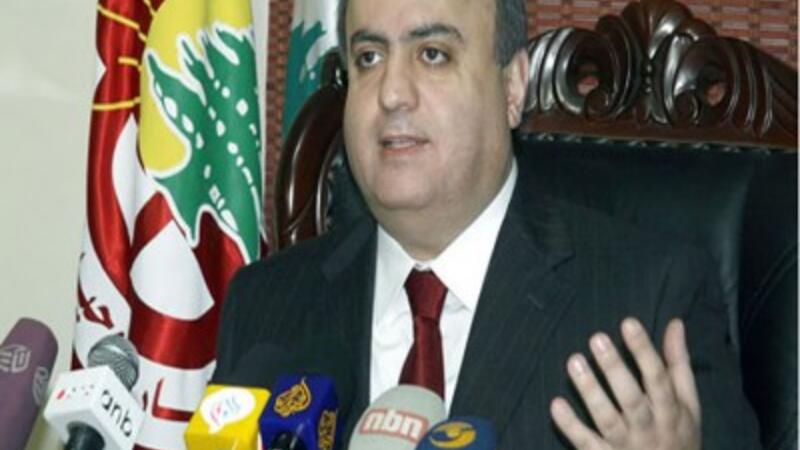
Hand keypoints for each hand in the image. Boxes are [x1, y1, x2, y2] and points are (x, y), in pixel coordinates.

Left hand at [550, 318, 700, 449]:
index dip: (644, 350)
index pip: (658, 378)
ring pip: (607, 419)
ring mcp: (625, 446)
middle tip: (597, 338)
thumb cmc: (677, 435)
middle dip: (614, 368)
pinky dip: (571, 425)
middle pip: (632, 398)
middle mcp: (649, 429)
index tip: (628, 323)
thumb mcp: (687, 403)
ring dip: (590, 391)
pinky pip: (586, 442)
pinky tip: (556, 404)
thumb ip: (678, 364)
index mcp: (670, 412)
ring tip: (574, 361)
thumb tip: (675, 323)